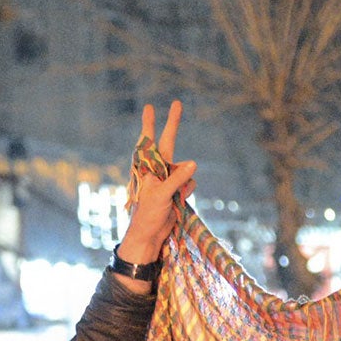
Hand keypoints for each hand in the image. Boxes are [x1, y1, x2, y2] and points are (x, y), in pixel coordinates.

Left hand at [114, 101, 195, 285]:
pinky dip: (187, 192)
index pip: (149, 141)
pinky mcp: (177, 190)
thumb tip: (193, 163)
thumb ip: (177, 179)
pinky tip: (177, 203)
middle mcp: (158, 170)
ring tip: (171, 199)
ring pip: (186, 171)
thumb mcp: (161, 196)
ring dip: (183, 183)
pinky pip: (190, 184)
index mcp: (147, 169)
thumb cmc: (147, 215)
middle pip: (169, 143)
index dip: (150, 123)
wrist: (149, 237)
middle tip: (178, 102)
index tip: (150, 106)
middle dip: (173, 124)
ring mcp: (168, 179)